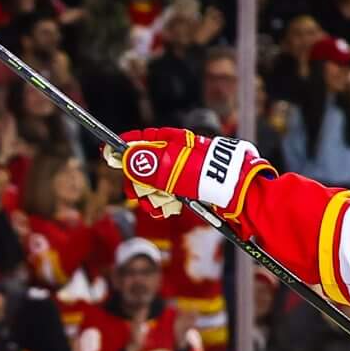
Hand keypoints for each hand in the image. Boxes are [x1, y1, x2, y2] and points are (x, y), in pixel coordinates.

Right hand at [108, 128, 270, 222]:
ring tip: (160, 207)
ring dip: (152, 197)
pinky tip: (168, 210)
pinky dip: (165, 204)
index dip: (125, 147)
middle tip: (136, 194)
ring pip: (156, 184)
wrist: (243, 194)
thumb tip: (123, 156)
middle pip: (146, 166)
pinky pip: (170, 196)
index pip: (143, 140)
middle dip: (139, 181)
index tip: (106, 152)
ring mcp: (186, 173)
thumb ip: (147, 164)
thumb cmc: (211, 177)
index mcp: (175, 142)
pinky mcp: (193, 190)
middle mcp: (179, 155)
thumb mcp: (175, 169)